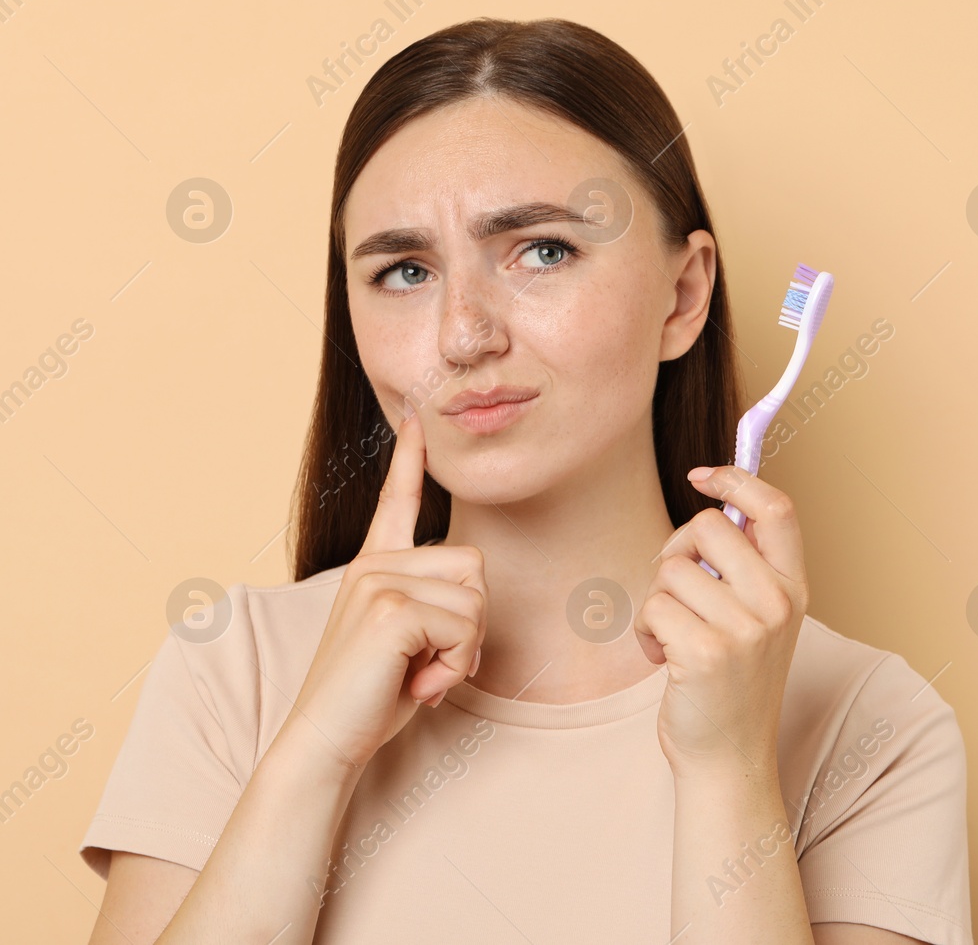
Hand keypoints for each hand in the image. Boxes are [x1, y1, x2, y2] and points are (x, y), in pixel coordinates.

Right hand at [286, 408, 487, 772]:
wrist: (326, 742)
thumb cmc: (371, 699)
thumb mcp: (409, 642)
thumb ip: (435, 607)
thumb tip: (472, 595)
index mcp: (374, 567)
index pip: (397, 501)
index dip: (410, 457)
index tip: (416, 412)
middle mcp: (374, 565)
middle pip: (475, 566)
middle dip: (471, 624)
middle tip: (430, 663)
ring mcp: (378, 581)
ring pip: (475, 600)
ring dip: (463, 650)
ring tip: (419, 674)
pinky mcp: (389, 608)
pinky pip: (464, 626)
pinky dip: (454, 665)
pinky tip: (418, 684)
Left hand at [634, 466, 809, 779]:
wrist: (729, 757)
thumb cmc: (732, 683)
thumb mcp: (759, 619)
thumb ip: (746, 567)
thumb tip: (718, 502)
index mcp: (795, 588)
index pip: (776, 508)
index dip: (736, 479)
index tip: (702, 477)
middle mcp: (778, 603)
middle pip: (707, 527)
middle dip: (675, 552)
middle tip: (678, 592)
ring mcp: (746, 628)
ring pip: (671, 568)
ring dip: (658, 602)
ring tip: (675, 638)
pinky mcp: (707, 652)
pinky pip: (653, 607)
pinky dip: (647, 632)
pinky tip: (666, 660)